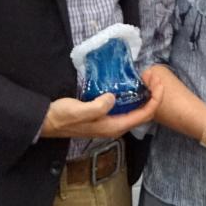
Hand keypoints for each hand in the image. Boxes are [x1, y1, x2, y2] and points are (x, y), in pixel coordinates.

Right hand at [40, 75, 164, 138]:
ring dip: (145, 97)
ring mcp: (110, 122)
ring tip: (147, 80)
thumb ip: (97, 107)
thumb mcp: (79, 110)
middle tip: (155, 78)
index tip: (159, 83)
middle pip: (143, 114)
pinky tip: (131, 86)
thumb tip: (113, 98)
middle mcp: (115, 127)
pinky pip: (126, 108)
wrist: (47, 122)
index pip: (143, 115)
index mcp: (113, 127)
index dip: (155, 99)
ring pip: (135, 111)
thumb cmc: (62, 117)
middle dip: (153, 97)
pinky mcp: (104, 116)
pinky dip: (133, 97)